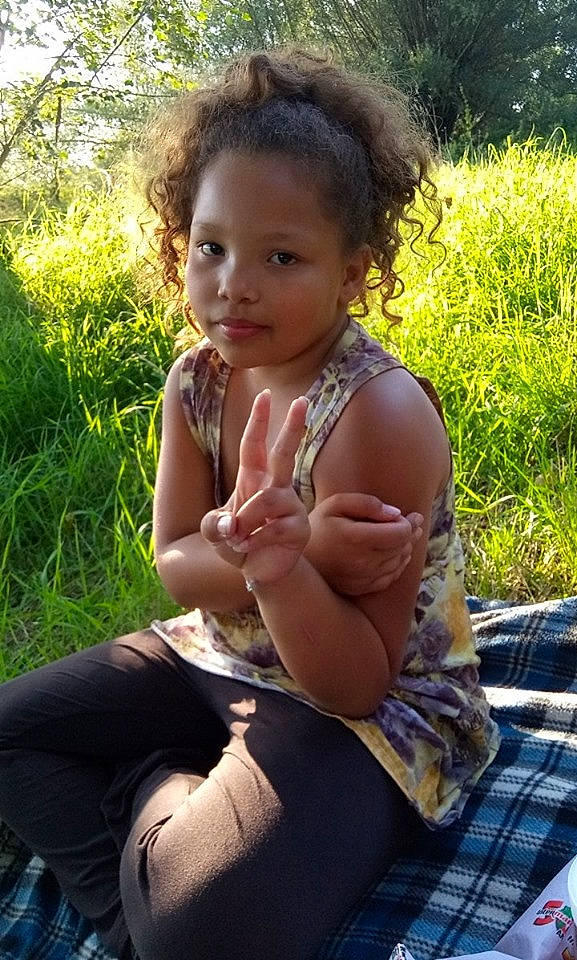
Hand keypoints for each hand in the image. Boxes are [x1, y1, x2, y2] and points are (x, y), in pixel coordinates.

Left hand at [201, 390, 310, 585]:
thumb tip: (230, 524)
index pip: (254, 446)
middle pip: (285, 453)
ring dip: (245, 522)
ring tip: (238, 540)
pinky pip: (273, 529)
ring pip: (266, 501)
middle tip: (303, 400)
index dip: (258, 421)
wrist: (257, 572)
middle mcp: (276, 488)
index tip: (264, 395)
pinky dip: (254, 542)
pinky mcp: (299, 529)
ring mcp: (291, 507)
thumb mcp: (214, 532)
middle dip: (293, 427)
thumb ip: (212, 525)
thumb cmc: (237, 544)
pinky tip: (249, 550)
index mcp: (253, 480)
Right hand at [308, 494, 422, 595]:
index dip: (408, 523)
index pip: (399, 533)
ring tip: (405, 536)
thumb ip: (366, 503)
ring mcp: (363, 578)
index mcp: (356, 538)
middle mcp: (362, 561)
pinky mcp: (361, 588)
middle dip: (410, 533)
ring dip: (405, 548)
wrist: (298, 558)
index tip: (407, 515)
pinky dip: (398, 564)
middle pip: (401, 547)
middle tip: (413, 522)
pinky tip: (397, 554)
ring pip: (398, 562)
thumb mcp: (336, 504)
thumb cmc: (318, 526)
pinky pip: (390, 577)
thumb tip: (395, 513)